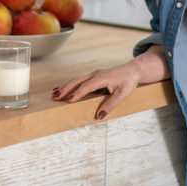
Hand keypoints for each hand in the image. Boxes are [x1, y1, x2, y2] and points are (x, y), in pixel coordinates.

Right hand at [53, 44, 170, 119]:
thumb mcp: (123, 95)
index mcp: (102, 78)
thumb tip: (99, 115)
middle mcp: (95, 74)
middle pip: (77, 81)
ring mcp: (93, 74)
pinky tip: (62, 89)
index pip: (87, 86)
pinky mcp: (93, 76)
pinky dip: (70, 85)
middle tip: (55, 98)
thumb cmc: (128, 81)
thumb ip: (111, 105)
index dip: (77, 94)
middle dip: (65, 89)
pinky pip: (79, 80)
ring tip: (54, 95)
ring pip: (76, 80)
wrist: (132, 70)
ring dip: (65, 87)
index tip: (68, 101)